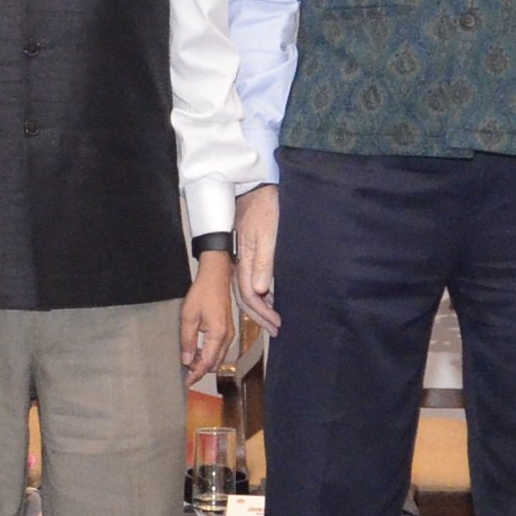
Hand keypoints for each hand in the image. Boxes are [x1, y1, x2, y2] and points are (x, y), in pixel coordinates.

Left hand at [181, 252, 236, 388]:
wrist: (216, 276)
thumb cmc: (202, 293)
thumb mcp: (189, 316)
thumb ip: (188, 340)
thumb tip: (187, 361)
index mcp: (218, 335)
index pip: (207, 363)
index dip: (196, 374)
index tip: (186, 382)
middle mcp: (228, 337)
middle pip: (215, 363)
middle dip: (201, 371)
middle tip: (185, 374)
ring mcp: (230, 333)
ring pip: (219, 357)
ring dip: (205, 363)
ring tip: (189, 363)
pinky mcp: (228, 329)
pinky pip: (220, 349)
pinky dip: (210, 354)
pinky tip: (198, 352)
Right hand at [233, 184, 281, 332]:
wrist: (253, 186)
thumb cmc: (265, 207)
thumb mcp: (268, 233)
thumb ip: (263, 262)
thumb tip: (260, 291)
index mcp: (244, 259)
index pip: (249, 295)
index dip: (261, 312)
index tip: (276, 325)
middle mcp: (240, 261)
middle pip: (244, 296)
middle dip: (259, 315)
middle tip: (275, 330)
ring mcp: (242, 256)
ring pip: (245, 288)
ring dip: (258, 306)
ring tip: (271, 320)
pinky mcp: (247, 250)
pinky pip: (248, 278)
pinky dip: (258, 292)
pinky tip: (268, 296)